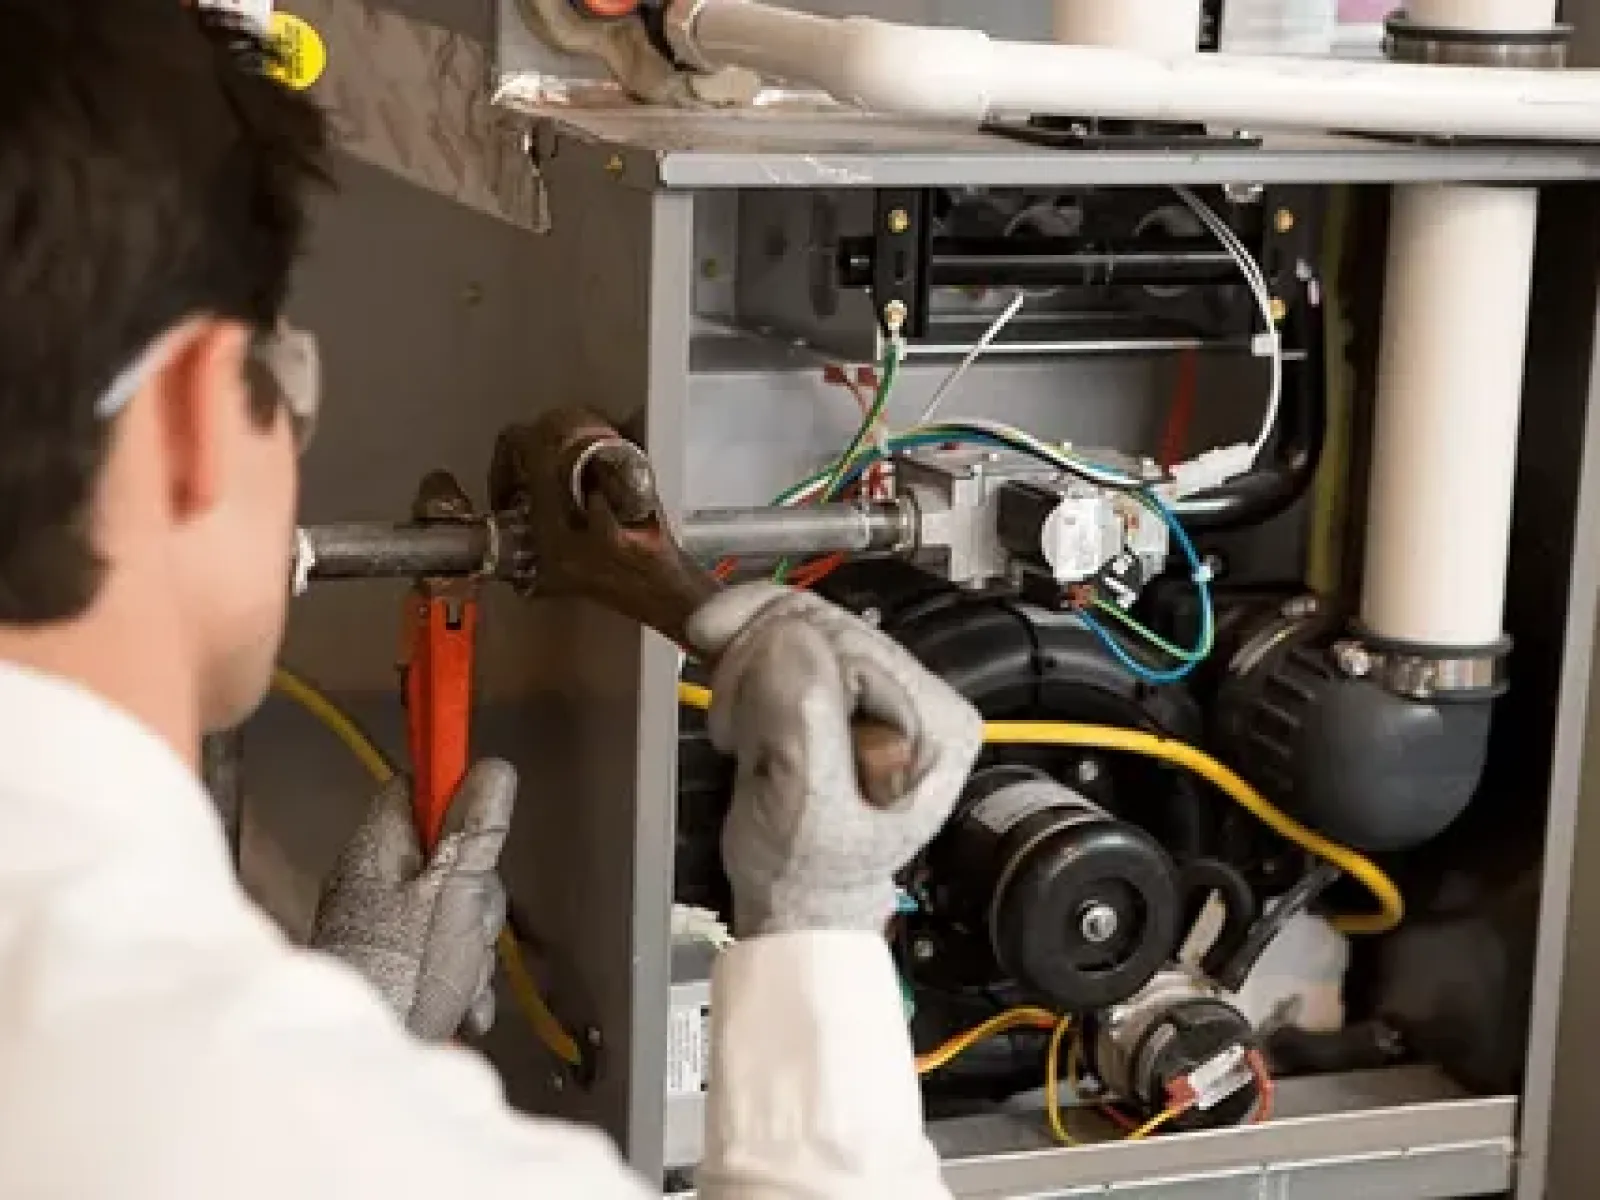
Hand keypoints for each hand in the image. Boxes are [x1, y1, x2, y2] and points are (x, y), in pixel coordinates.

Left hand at [311, 760, 514, 1039]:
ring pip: (453, 910)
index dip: (454, 798)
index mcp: (378, 851)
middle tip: (470, 922)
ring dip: (473, 944)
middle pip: (447, 857)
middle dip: (479, 895)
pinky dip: (459, 976)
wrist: (360, 1067)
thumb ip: (475, 832)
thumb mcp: (454, 894)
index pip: (414, 789)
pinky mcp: (393, 967)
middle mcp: (372, 882)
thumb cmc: (400, 975)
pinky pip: (442, 954)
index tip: (483, 823)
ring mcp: (381, 927)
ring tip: (460, 974)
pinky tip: (461, 1003)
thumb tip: (492, 770)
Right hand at [688, 584, 982, 937]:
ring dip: (748, 666)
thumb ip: (803, 719)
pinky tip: (740, 706)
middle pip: (826, 625)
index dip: (787, 665)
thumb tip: (787, 641)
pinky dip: (745, 662)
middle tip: (735, 719)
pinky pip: (782, 637)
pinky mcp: (834, 686)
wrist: (794, 902)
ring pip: (798, 623)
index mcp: (936, 725)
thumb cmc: (812, 877)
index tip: (743, 697)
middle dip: (761, 665)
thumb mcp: (807, 807)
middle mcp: (916, 699)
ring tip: (740, 727)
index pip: (854, 647)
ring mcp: (874, 691)